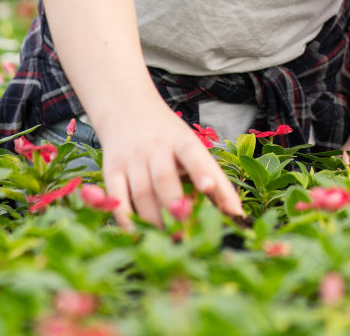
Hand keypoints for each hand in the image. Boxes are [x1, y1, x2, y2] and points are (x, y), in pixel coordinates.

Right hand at [95, 101, 244, 229]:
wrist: (127, 110)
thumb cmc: (169, 138)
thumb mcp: (193, 148)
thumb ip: (215, 178)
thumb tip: (237, 214)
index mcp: (182, 141)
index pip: (193, 154)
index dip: (201, 170)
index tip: (208, 187)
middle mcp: (155, 148)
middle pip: (164, 178)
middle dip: (174, 206)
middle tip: (185, 232)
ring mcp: (132, 159)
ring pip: (141, 193)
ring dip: (154, 220)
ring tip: (168, 240)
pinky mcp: (111, 170)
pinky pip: (117, 197)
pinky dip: (126, 218)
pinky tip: (137, 233)